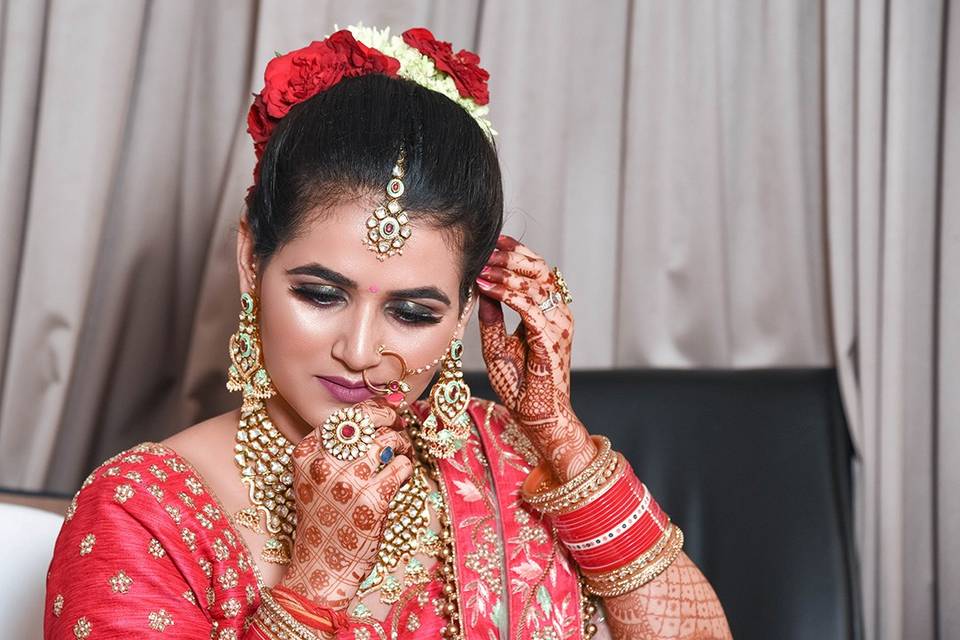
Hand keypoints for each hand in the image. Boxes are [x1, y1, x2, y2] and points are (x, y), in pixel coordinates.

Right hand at [280, 398, 411, 605]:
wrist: (322, 565)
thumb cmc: (323, 518)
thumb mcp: (313, 478)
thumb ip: (334, 449)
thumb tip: (374, 414)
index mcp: (306, 455)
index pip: (343, 417)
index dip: (370, 411)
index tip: (384, 414)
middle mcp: (324, 464)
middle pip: (366, 422)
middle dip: (388, 419)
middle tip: (398, 425)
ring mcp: (349, 482)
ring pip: (387, 440)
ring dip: (401, 444)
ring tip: (401, 453)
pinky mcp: (373, 500)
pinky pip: (401, 467)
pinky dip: (407, 468)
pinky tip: (401, 477)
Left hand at [476, 235, 596, 480]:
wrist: (538, 415)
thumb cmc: (521, 385)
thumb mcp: (497, 345)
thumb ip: (492, 318)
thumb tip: (481, 290)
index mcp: (548, 313)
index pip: (536, 272)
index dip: (516, 253)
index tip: (493, 242)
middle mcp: (558, 314)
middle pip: (539, 270)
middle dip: (512, 256)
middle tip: (487, 249)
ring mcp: (558, 324)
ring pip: (535, 284)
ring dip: (506, 272)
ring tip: (482, 266)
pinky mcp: (551, 337)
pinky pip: (529, 306)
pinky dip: (507, 293)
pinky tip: (487, 286)